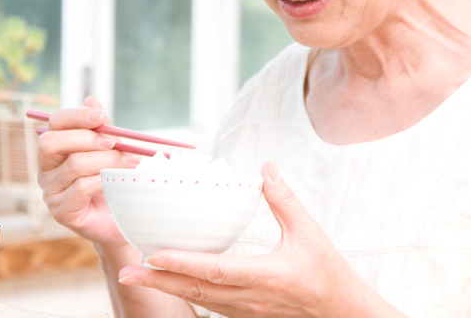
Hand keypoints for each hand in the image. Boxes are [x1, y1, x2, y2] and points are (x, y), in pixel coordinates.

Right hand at [37, 96, 140, 249]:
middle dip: (86, 138)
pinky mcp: (61, 211)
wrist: (121, 220)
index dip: (76, 116)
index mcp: (55, 149)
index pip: (55, 123)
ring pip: (74, 165)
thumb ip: (100, 128)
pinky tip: (120, 180)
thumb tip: (92, 100)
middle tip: (114, 142)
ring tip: (129, 161)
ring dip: (106, 160)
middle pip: (51, 142)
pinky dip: (105, 180)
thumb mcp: (108, 149)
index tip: (101, 117)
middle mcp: (46, 169)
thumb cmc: (112, 181)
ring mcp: (50, 191)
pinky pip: (82, 187)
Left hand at [116, 161, 405, 317]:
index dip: (184, 262)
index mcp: (266, 276)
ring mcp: (247, 311)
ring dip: (167, 288)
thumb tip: (266, 166)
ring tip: (137, 275)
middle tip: (125, 272)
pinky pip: (210, 304)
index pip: (217, 270)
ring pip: (199, 300)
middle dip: (158, 282)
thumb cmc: (329, 274)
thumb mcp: (309, 232)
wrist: (345, 315)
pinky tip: (172, 282)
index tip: (154, 253)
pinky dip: (187, 292)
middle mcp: (251, 299)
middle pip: (197, 291)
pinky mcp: (247, 315)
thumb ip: (285, 199)